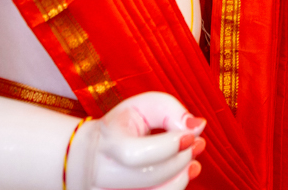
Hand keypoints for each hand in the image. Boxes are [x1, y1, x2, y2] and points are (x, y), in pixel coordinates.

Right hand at [67, 92, 205, 189]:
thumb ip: (170, 110)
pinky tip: (183, 174)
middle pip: (149, 176)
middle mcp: (104, 173)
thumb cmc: (121, 126)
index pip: (135, 153)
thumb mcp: (141, 106)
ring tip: (193, 162)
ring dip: (181, 178)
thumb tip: (198, 126)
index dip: (169, 147)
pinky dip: (173, 187)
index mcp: (107, 142)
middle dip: (181, 161)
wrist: (90, 154)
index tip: (190, 136)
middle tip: (196, 144)